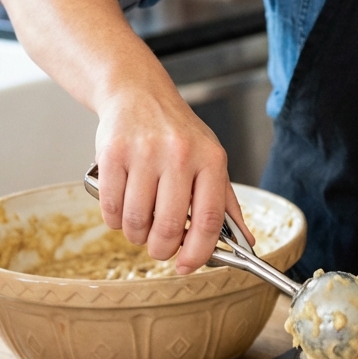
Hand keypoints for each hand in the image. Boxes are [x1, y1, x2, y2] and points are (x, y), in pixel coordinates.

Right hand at [94, 85, 253, 273]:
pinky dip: (115, 221)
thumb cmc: (177, 132)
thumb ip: (226, 202)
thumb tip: (246, 243)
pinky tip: (122, 211)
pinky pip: (111, 208)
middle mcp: (180, 154)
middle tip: (159, 248)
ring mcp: (144, 153)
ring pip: (137, 222)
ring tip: (139, 226)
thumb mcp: (211, 158)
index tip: (187, 266)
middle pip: (170, 226)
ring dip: (136, 236)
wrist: (138, 92)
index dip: (198, 252)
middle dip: (162, 249)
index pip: (209, 220)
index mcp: (211, 159)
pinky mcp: (113, 154)